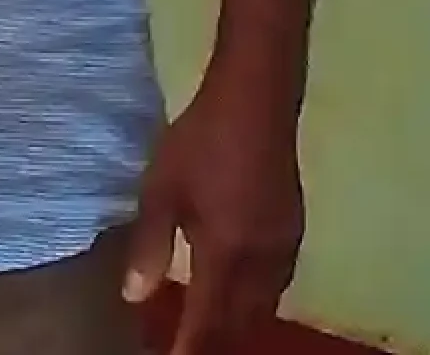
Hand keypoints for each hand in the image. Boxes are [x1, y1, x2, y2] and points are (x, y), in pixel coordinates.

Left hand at [120, 67, 306, 352]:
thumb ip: (150, 245)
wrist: (257, 99)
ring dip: (238, 323)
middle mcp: (261, 261)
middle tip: (189, 345)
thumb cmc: (201, 140)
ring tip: (212, 328)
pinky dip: (256, 300)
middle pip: (241, 321)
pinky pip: (277, 284)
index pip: (208, 320)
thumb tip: (134, 297)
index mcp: (226, 254)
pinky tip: (242, 291)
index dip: (190, 347)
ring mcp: (283, 246)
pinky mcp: (294, 230)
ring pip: (263, 306)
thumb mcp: (162, 189)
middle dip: (215, 340)